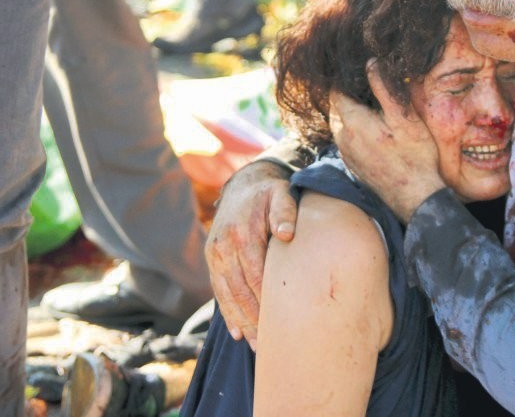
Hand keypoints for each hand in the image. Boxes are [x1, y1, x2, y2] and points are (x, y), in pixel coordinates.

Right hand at [205, 160, 296, 347]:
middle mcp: (224, 246)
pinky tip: (238, 333)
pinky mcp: (212, 259)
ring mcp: (215, 254)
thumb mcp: (281, 193)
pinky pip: (219, 291)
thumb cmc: (270, 193)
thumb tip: (287, 234)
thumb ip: (286, 211)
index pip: (256, 274)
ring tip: (256, 345)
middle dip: (254, 319)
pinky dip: (228, 313)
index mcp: (242, 233)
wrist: (245, 184)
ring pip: (227, 295)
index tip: (282, 321)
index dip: (267, 299)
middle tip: (270, 345)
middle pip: (240, 290)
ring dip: (241, 322)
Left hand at [330, 60, 445, 221]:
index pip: (336, 91)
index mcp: (352, 122)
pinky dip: (357, 131)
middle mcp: (343, 138)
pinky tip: (378, 132)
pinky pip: (348, 140)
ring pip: (342, 125)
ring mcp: (347, 154)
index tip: (360, 73)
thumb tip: (370, 62)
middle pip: (338, 107)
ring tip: (377, 110)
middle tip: (372, 90)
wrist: (416, 198)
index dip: (346, 80)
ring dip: (354, 115)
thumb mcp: (404, 117)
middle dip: (351, 96)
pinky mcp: (353, 165)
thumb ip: (384, 88)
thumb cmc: (415, 156)